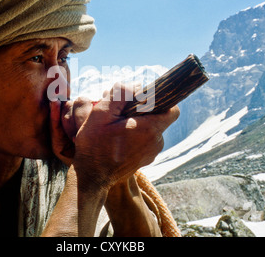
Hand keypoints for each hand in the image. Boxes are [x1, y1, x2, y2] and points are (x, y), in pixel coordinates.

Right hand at [58, 83, 178, 190]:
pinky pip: (144, 141)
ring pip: (150, 129)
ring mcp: (151, 153)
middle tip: (119, 112)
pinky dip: (134, 136)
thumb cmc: (95, 145)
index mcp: (150, 129)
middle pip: (158, 118)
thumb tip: (137, 85)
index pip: (172, 109)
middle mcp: (156, 142)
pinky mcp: (144, 160)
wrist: (92, 177)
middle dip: (141, 111)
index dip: (162, 100)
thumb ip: (121, 94)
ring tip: (114, 127)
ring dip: (136, 124)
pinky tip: (116, 138)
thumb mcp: (102, 113)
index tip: (144, 100)